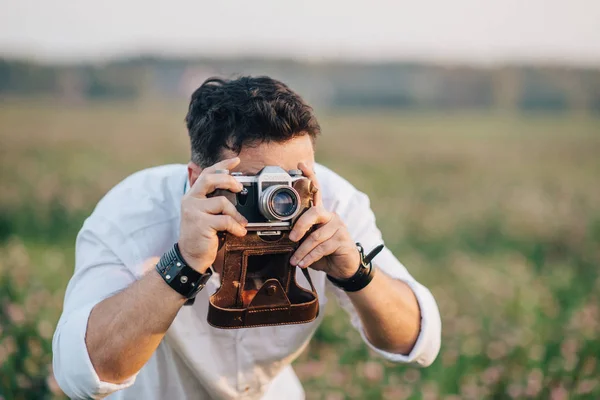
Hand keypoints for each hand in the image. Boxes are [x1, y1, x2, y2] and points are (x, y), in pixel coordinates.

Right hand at [178, 157, 247, 272]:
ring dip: (236, 214)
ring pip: (222, 202)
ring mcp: (194, 211)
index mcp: (193, 196)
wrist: (190, 256)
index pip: (206, 173)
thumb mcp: (206, 214)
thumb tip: (236, 191)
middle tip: (240, 188)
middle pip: (210, 178)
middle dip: (229, 180)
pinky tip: (239, 232)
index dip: (222, 165)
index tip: (235, 160)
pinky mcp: (200, 223)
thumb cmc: (201, 235)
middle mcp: (190, 200)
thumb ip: (214, 202)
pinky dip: (236, 226)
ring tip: (240, 223)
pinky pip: (225, 220)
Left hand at [288, 162, 359, 279]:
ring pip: (316, 236)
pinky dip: (310, 257)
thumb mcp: (308, 242)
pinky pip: (323, 247)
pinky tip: (303, 263)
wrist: (343, 268)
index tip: (302, 164)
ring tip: (295, 260)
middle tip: (291, 237)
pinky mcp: (343, 240)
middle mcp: (330, 216)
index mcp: (320, 214)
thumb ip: (300, 235)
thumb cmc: (323, 253)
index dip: (310, 176)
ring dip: (302, 250)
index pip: (316, 191)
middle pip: (314, 213)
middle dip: (300, 225)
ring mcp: (338, 227)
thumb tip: (282, 236)